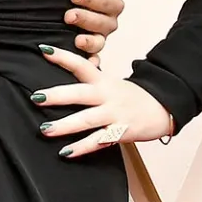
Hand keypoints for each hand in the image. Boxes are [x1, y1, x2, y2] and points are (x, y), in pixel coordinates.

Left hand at [33, 44, 173, 157]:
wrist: (165, 108)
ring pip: (87, 120)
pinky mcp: (121, 132)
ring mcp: (114, 115)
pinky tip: (65, 152)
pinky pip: (99, 141)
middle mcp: (107, 96)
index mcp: (102, 81)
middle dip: (58, 96)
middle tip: (36, 97)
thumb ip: (88, 79)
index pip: (81, 65)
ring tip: (44, 129)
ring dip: (65, 125)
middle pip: (80, 94)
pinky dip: (82, 147)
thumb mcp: (110, 82)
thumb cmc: (129, 96)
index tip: (42, 49)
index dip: (62, 57)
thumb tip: (59, 73)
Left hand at [66, 0, 124, 59]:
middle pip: (106, 24)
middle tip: (69, 15)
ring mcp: (97, 35)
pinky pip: (93, 59)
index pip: (109, 2)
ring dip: (90, 42)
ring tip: (77, 40)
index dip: (94, 0)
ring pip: (100, 42)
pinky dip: (91, 62)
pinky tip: (86, 64)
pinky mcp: (87, 49)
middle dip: (87, 19)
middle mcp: (106, 19)